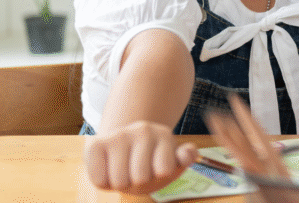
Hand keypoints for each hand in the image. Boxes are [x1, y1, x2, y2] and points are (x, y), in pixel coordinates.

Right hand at [83, 120, 197, 194]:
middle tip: (136, 172)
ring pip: (119, 181)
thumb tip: (188, 152)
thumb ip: (185, 158)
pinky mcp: (95, 144)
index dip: (159, 177)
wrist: (121, 150)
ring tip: (123, 170)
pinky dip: (103, 182)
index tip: (156, 169)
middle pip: (140, 178)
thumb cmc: (150, 162)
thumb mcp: (171, 163)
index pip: (164, 170)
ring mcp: (119, 135)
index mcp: (164, 135)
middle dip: (138, 183)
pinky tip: (108, 169)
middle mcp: (142, 130)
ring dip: (120, 183)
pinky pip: (99, 180)